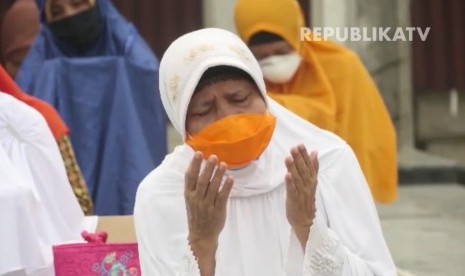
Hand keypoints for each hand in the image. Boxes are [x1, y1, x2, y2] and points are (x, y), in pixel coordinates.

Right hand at [184, 152, 233, 274]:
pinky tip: (230, 178)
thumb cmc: (196, 214)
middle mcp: (197, 199)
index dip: (194, 164)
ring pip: (213, 187)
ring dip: (219, 175)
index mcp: (189, 195)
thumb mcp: (190, 200)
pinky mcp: (218, 210)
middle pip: (202, 180)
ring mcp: (207, 205)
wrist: (201, 235)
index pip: (190, 177)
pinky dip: (227, 187)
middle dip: (208, 168)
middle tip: (213, 156)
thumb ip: (194, 186)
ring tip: (224, 164)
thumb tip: (200, 166)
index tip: (199, 153)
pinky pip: (223, 197)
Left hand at [284, 144, 318, 248]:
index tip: (301, 145)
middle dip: (299, 159)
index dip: (305, 156)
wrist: (306, 220)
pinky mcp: (294, 200)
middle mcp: (308, 185)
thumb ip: (313, 167)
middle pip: (304, 170)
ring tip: (289, 157)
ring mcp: (301, 193)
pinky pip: (292, 190)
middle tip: (294, 148)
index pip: (309, 166)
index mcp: (312, 180)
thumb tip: (314, 152)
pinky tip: (287, 175)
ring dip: (293, 168)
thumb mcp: (311, 182)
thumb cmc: (306, 199)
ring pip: (297, 179)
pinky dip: (290, 183)